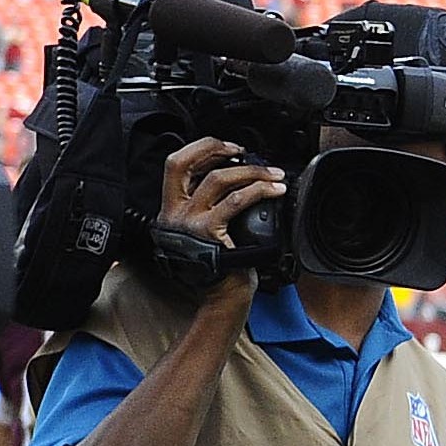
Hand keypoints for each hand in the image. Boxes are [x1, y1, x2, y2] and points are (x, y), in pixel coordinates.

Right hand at [156, 137, 283, 301]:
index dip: (201, 149)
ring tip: (273, 175)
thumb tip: (236, 177)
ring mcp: (189, 222)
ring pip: (216, 178)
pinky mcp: (208, 232)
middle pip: (181, 163)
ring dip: (250, 171)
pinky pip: (235, 201)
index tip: (228, 148)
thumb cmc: (220, 268)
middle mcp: (174, 214)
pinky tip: (274, 190)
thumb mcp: (204, 232)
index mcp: (171, 210)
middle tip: (243, 150)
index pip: (176, 166)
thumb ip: (208, 207)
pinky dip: (258, 190)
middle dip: (214, 148)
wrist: (222, 297)